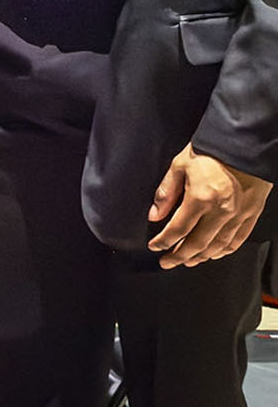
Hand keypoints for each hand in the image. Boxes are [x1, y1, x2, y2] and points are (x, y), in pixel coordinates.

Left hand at [147, 145, 272, 268]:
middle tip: (167, 262)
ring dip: (201, 257)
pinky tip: (215, 253)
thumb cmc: (210, 151)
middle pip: (198, 244)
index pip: (178, 229)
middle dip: (180, 256)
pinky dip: (225, 250)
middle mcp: (221, 211)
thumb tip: (154, 215)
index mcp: (201, 199)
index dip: (164, 242)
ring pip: (218, 246)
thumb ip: (166, 192)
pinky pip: (238, 239)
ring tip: (188, 261)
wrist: (243, 144)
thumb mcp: (179, 165)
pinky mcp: (251, 214)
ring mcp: (239, 215)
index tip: (155, 247)